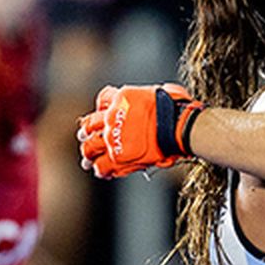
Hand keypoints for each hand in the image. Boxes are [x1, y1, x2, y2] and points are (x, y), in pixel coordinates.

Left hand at [77, 84, 202, 177]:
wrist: (179, 127)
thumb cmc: (177, 108)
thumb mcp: (162, 92)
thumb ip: (150, 98)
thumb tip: (156, 101)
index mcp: (122, 98)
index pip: (103, 99)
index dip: (102, 106)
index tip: (102, 110)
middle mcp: (112, 118)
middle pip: (89, 125)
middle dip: (86, 132)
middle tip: (84, 136)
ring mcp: (113, 139)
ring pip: (90, 148)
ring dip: (88, 154)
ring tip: (87, 160)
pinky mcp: (118, 158)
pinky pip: (103, 166)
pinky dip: (102, 170)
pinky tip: (103, 172)